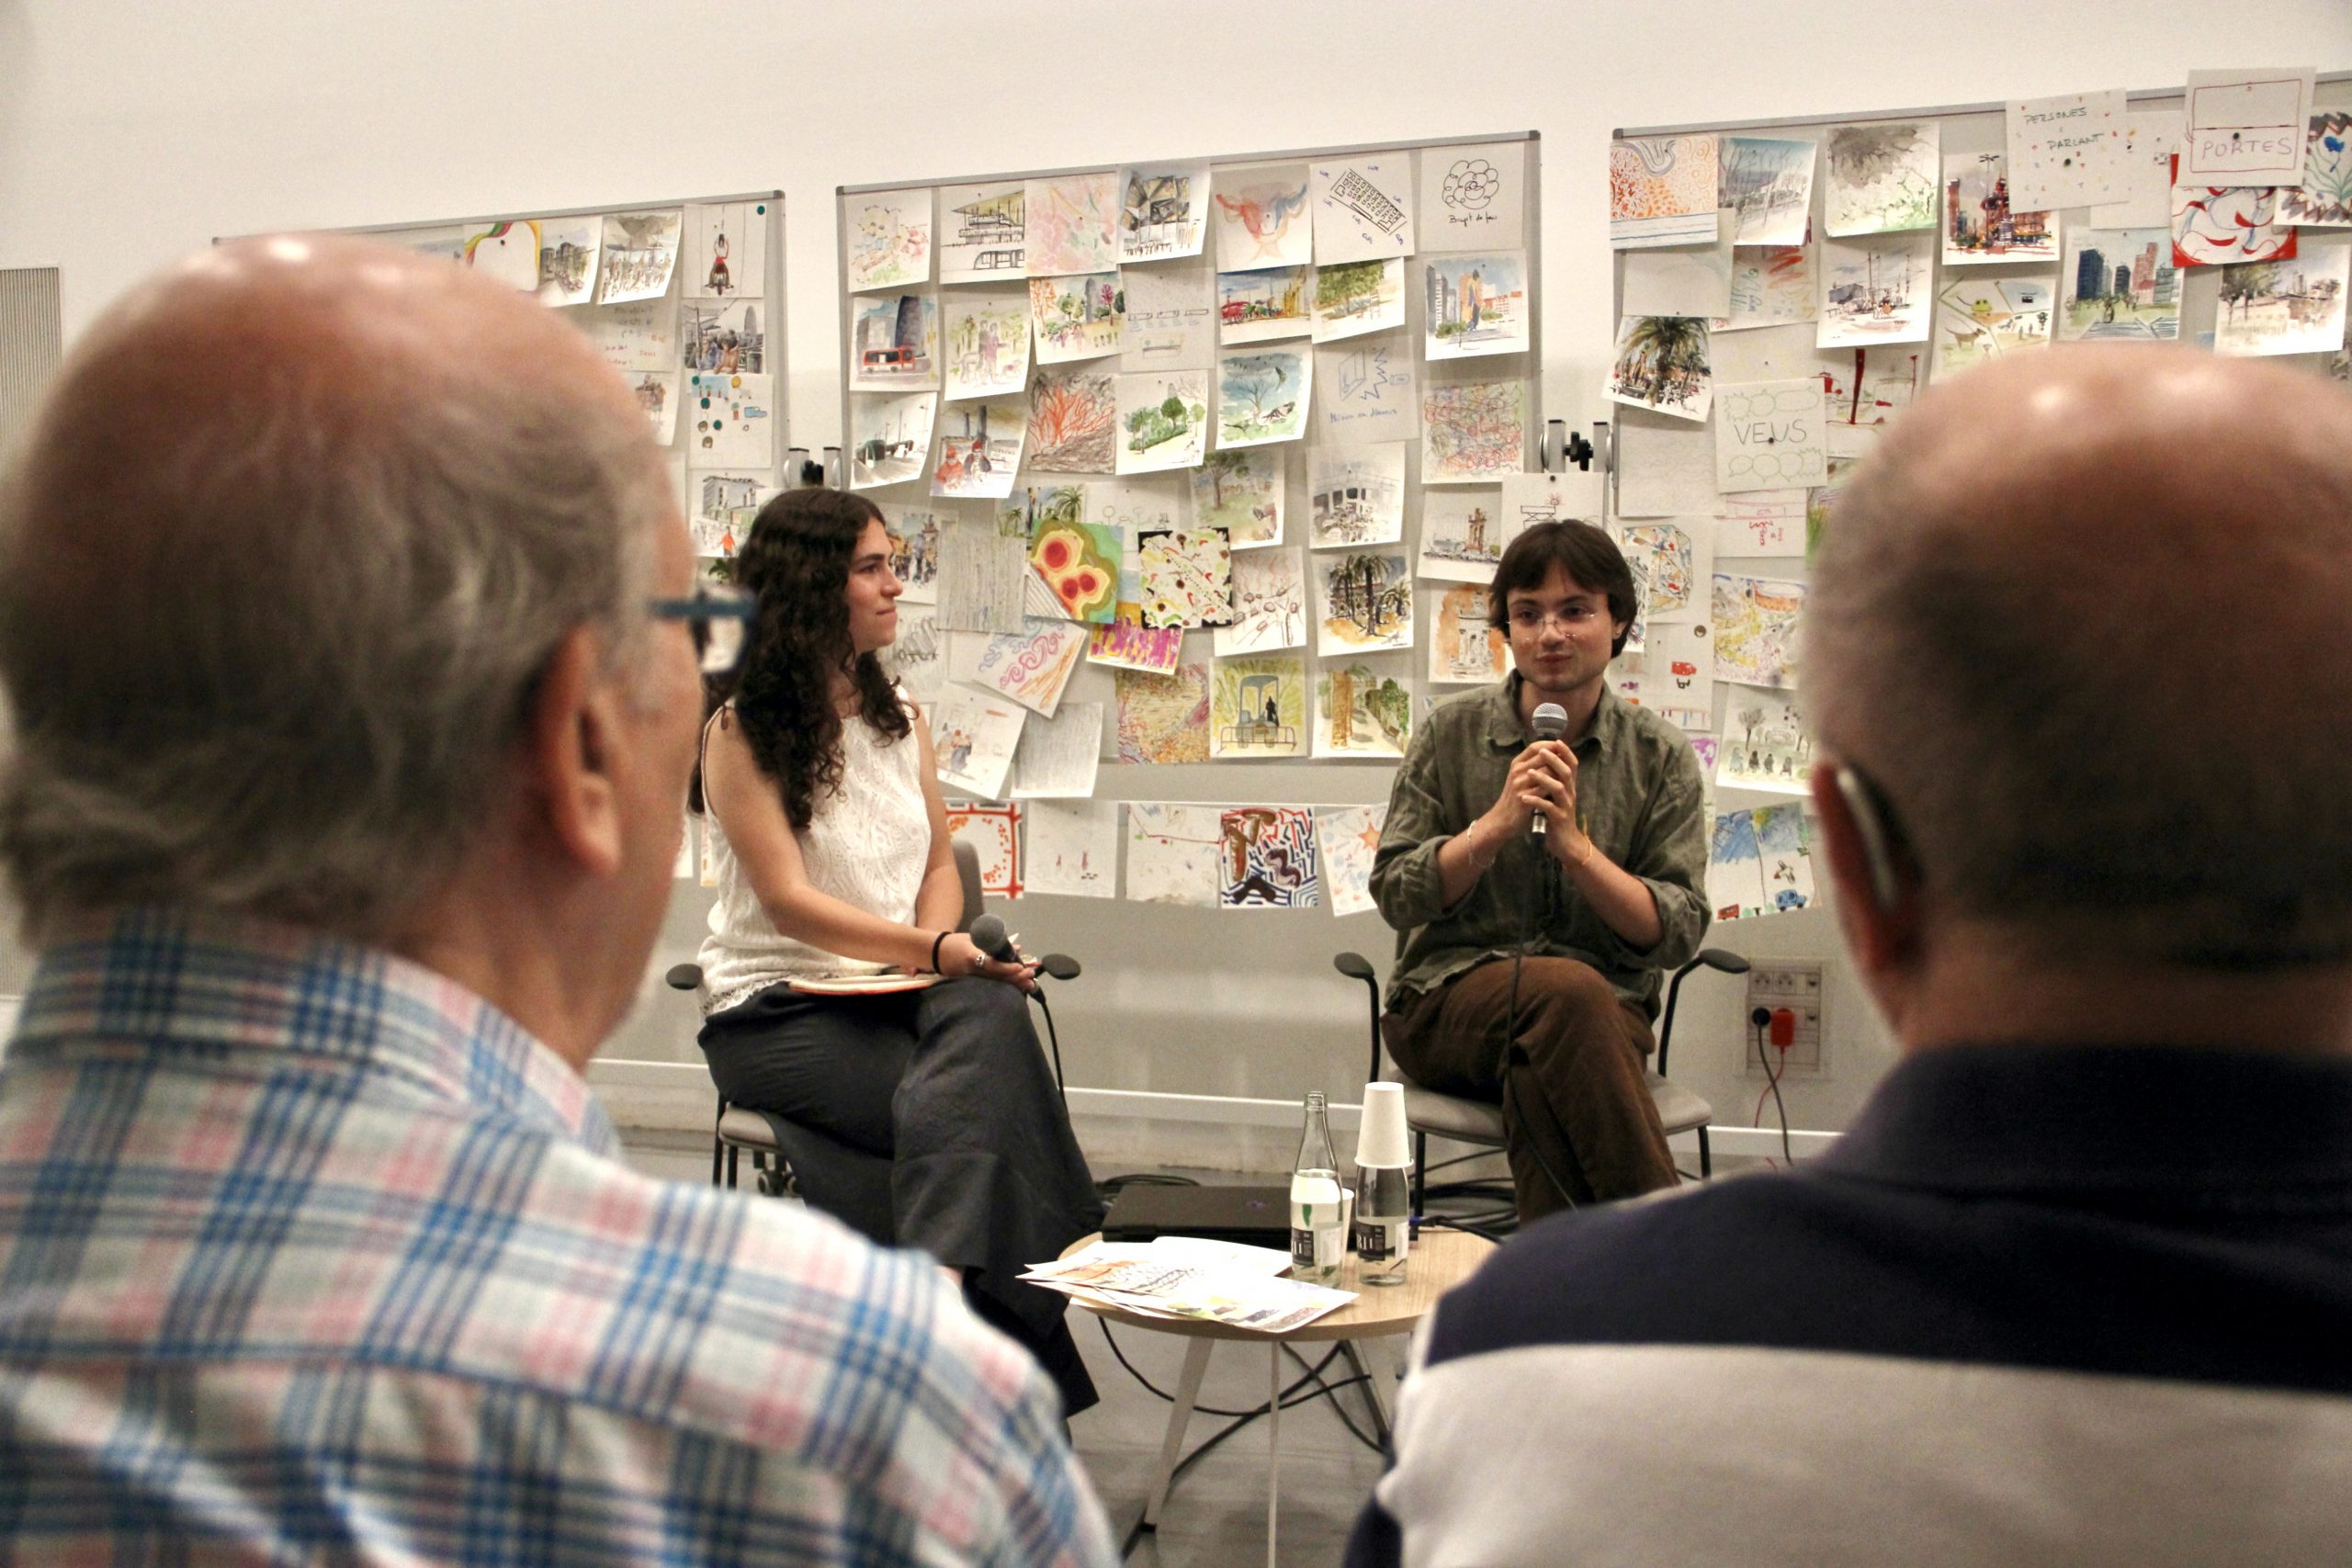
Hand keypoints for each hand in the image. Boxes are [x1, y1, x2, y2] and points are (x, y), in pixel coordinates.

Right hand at [928, 931, 1038, 991]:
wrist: (933, 954)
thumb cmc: (954, 943)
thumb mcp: (974, 938)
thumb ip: (995, 943)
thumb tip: (1017, 947)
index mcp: (971, 957)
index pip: (991, 964)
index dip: (1007, 968)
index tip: (1020, 967)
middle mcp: (971, 972)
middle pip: (996, 978)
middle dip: (1015, 979)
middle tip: (1031, 977)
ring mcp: (970, 981)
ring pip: (995, 985)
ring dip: (1013, 985)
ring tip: (1029, 985)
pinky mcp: (969, 986)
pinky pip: (989, 987)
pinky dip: (1004, 988)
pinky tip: (1017, 989)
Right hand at [1479, 740, 1573, 843]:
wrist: (1502, 819)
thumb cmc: (1515, 797)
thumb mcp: (1520, 777)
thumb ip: (1532, 766)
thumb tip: (1553, 754)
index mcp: (1516, 764)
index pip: (1534, 747)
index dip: (1550, 745)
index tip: (1562, 747)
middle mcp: (1517, 771)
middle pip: (1543, 756)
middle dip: (1558, 759)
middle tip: (1569, 763)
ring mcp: (1520, 783)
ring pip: (1547, 771)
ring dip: (1559, 774)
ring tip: (1567, 778)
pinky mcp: (1524, 797)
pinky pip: (1545, 789)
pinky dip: (1554, 789)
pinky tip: (1560, 792)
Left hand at [1517, 744, 1587, 860]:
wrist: (1566, 843)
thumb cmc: (1559, 817)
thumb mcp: (1559, 797)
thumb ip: (1556, 781)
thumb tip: (1548, 763)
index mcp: (1570, 787)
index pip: (1572, 765)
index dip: (1566, 752)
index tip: (1557, 741)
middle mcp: (1570, 794)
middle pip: (1566, 772)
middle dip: (1554, 760)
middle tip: (1541, 751)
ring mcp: (1566, 806)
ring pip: (1559, 788)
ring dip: (1544, 778)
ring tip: (1529, 773)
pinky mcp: (1559, 819)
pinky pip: (1549, 808)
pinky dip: (1536, 801)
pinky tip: (1524, 798)